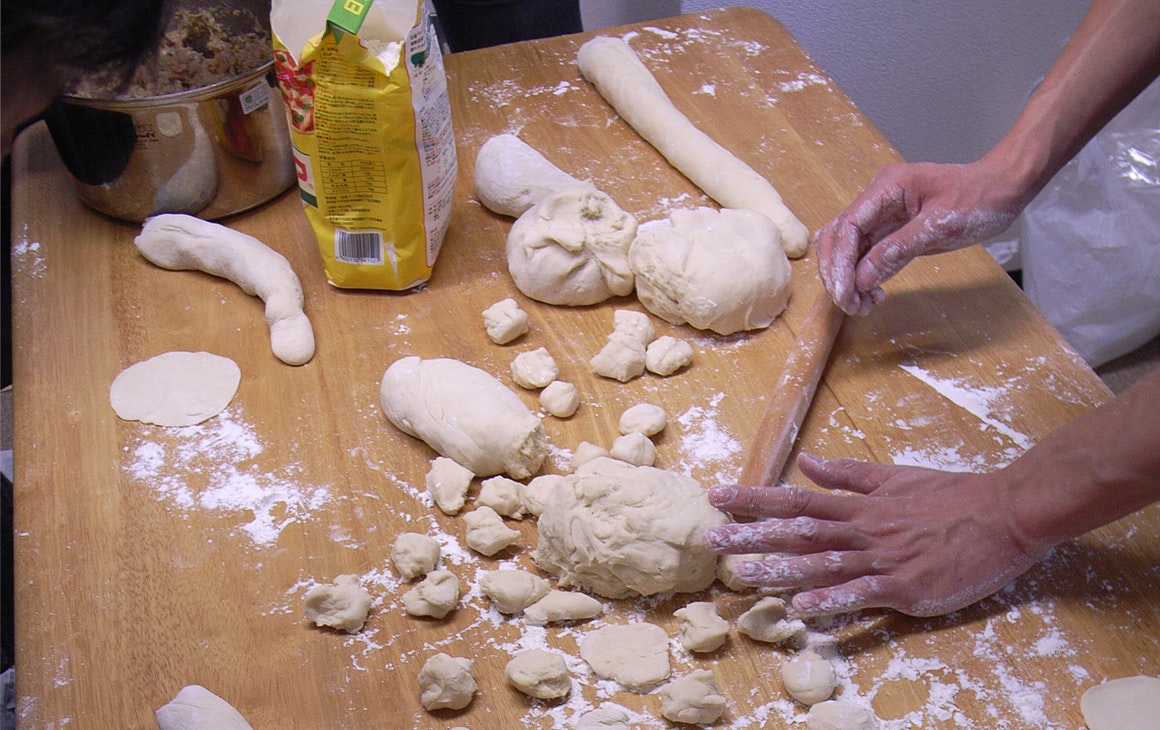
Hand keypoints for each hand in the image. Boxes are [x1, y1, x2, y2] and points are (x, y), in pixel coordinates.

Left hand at [701, 452, 1047, 616]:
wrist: (1007, 514)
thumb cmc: (954, 496)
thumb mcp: (896, 477)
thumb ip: (849, 475)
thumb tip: (806, 461)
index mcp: (859, 506)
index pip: (796, 498)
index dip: (754, 499)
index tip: (717, 498)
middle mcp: (863, 530)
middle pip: (798, 531)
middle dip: (751, 536)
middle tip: (710, 541)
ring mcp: (884, 559)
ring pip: (822, 563)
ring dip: (780, 570)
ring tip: (742, 577)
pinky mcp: (907, 587)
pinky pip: (863, 595)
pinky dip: (833, 601)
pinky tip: (804, 609)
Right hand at [814, 160, 1025, 315]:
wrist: (1003, 189)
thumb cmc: (978, 197)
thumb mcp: (940, 225)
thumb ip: (899, 250)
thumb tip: (863, 277)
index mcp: (887, 188)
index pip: (847, 225)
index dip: (840, 261)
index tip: (844, 291)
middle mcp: (878, 200)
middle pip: (838, 238)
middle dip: (837, 273)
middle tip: (850, 304)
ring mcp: (883, 216)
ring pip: (847, 250)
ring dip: (847, 279)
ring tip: (862, 305)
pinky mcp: (891, 232)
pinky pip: (866, 256)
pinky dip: (863, 278)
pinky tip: (873, 295)